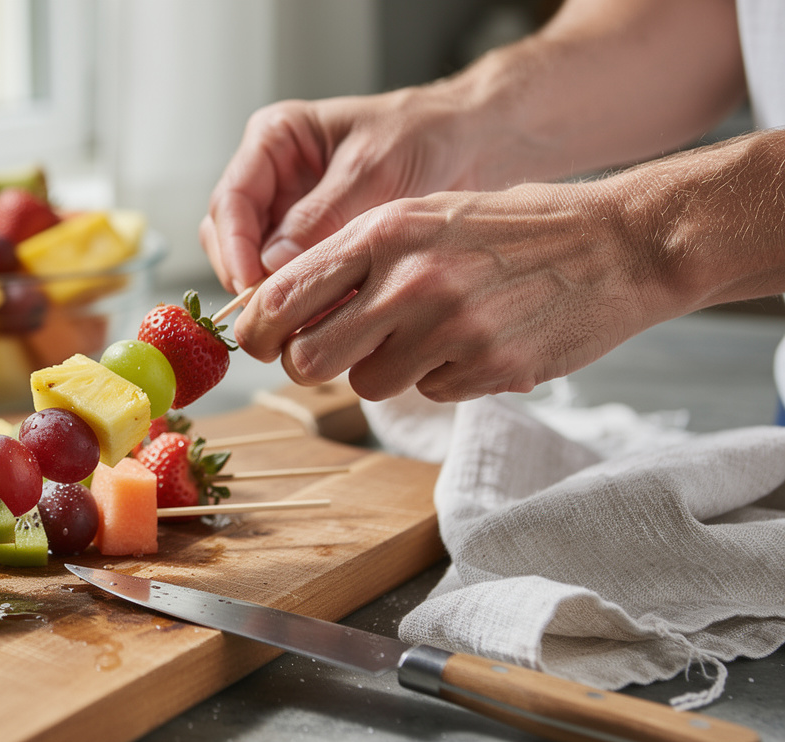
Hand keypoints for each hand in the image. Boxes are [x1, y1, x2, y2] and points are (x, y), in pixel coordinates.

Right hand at [199, 90, 493, 294]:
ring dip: (275, 294)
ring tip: (304, 320)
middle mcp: (275, 179)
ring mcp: (293, 215)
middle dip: (246, 278)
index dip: (233, 247)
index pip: (230, 200)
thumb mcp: (373, 168)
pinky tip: (329, 316)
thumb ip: (321, 216)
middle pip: (231, 238)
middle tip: (273, 316)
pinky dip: (306, 301)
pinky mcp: (318, 246)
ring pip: (257, 265)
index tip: (251, 285)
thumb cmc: (427, 134)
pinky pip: (296, 280)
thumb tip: (272, 265)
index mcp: (275, 141)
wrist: (478, 144)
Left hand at [234, 182, 669, 402]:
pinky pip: (429, 393)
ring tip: (432, 331)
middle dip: (313, 363)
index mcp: (384, 234)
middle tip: (337, 351)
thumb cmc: (511, 228)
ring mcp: (451, 330)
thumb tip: (277, 307)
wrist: (617, 244)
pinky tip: (477, 340)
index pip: (281, 297)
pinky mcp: (489, 370)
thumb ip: (353, 256)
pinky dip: (443, 376)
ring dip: (387, 369)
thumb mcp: (423, 216)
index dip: (256, 331)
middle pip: (310, 360)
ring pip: (368, 385)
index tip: (259, 341)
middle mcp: (410, 281)